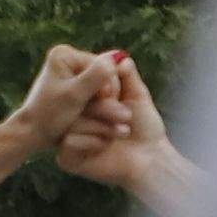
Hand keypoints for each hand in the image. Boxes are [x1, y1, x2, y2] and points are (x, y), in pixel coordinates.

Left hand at [6, 45, 117, 152]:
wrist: (34, 133)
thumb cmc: (49, 115)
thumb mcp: (74, 96)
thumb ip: (95, 76)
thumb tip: (118, 55)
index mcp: (64, 54)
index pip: (103, 67)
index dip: (108, 88)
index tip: (102, 106)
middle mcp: (69, 58)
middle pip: (104, 75)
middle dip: (108, 95)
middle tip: (112, 114)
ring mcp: (73, 71)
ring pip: (103, 85)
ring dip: (106, 101)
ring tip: (112, 118)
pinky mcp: (77, 83)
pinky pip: (98, 91)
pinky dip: (101, 103)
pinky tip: (103, 116)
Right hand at [61, 53, 190, 199]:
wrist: (149, 160)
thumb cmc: (145, 129)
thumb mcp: (137, 96)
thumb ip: (127, 76)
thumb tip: (119, 56)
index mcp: (88, 104)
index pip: (81, 87)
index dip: (98, 86)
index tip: (115, 92)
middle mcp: (75, 120)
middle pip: (74, 104)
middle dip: (103, 107)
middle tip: (126, 115)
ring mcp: (69, 140)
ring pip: (72, 123)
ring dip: (100, 126)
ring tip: (123, 132)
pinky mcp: (67, 159)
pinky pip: (68, 142)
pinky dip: (90, 142)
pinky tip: (106, 147)